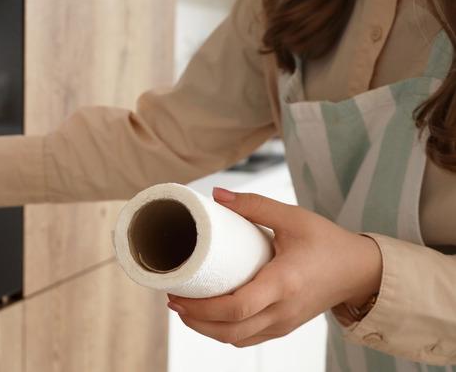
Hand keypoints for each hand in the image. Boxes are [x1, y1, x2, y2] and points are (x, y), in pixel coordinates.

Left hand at [167, 187, 381, 346]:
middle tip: (173, 299)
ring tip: (185, 307)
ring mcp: (284, 323)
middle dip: (195, 319)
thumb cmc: (328, 242)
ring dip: (206, 328)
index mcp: (284, 283)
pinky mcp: (284, 327)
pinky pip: (248, 338)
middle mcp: (283, 310)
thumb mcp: (294, 217)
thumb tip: (216, 195)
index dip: (201, 307)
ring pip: (236, 339)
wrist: (361, 271)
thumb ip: (254, 205)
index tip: (178, 294)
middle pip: (229, 330)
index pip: (237, 307)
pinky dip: (224, 331)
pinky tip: (209, 316)